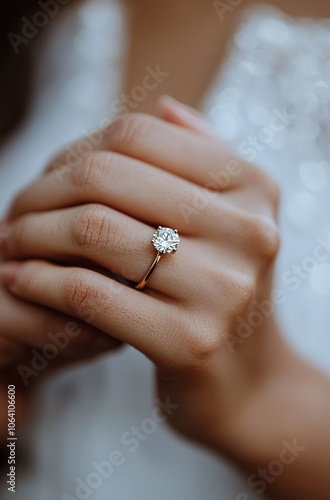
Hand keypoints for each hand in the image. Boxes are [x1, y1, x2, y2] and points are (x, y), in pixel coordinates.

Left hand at [0, 99, 280, 453]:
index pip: (137, 135)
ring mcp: (221, 289)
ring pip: (92, 231)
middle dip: (41, 191)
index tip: (48, 177)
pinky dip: (40, 281)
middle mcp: (247, 232)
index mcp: (253, 189)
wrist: (249, 380)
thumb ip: (203, 156)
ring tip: (12, 243)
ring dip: (32, 235)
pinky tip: (23, 279)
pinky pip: (88, 294)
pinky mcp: (188, 342)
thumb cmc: (224, 291)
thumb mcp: (230, 218)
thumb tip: (164, 105)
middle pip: (106, 177)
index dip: (76, 149)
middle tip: (15, 211)